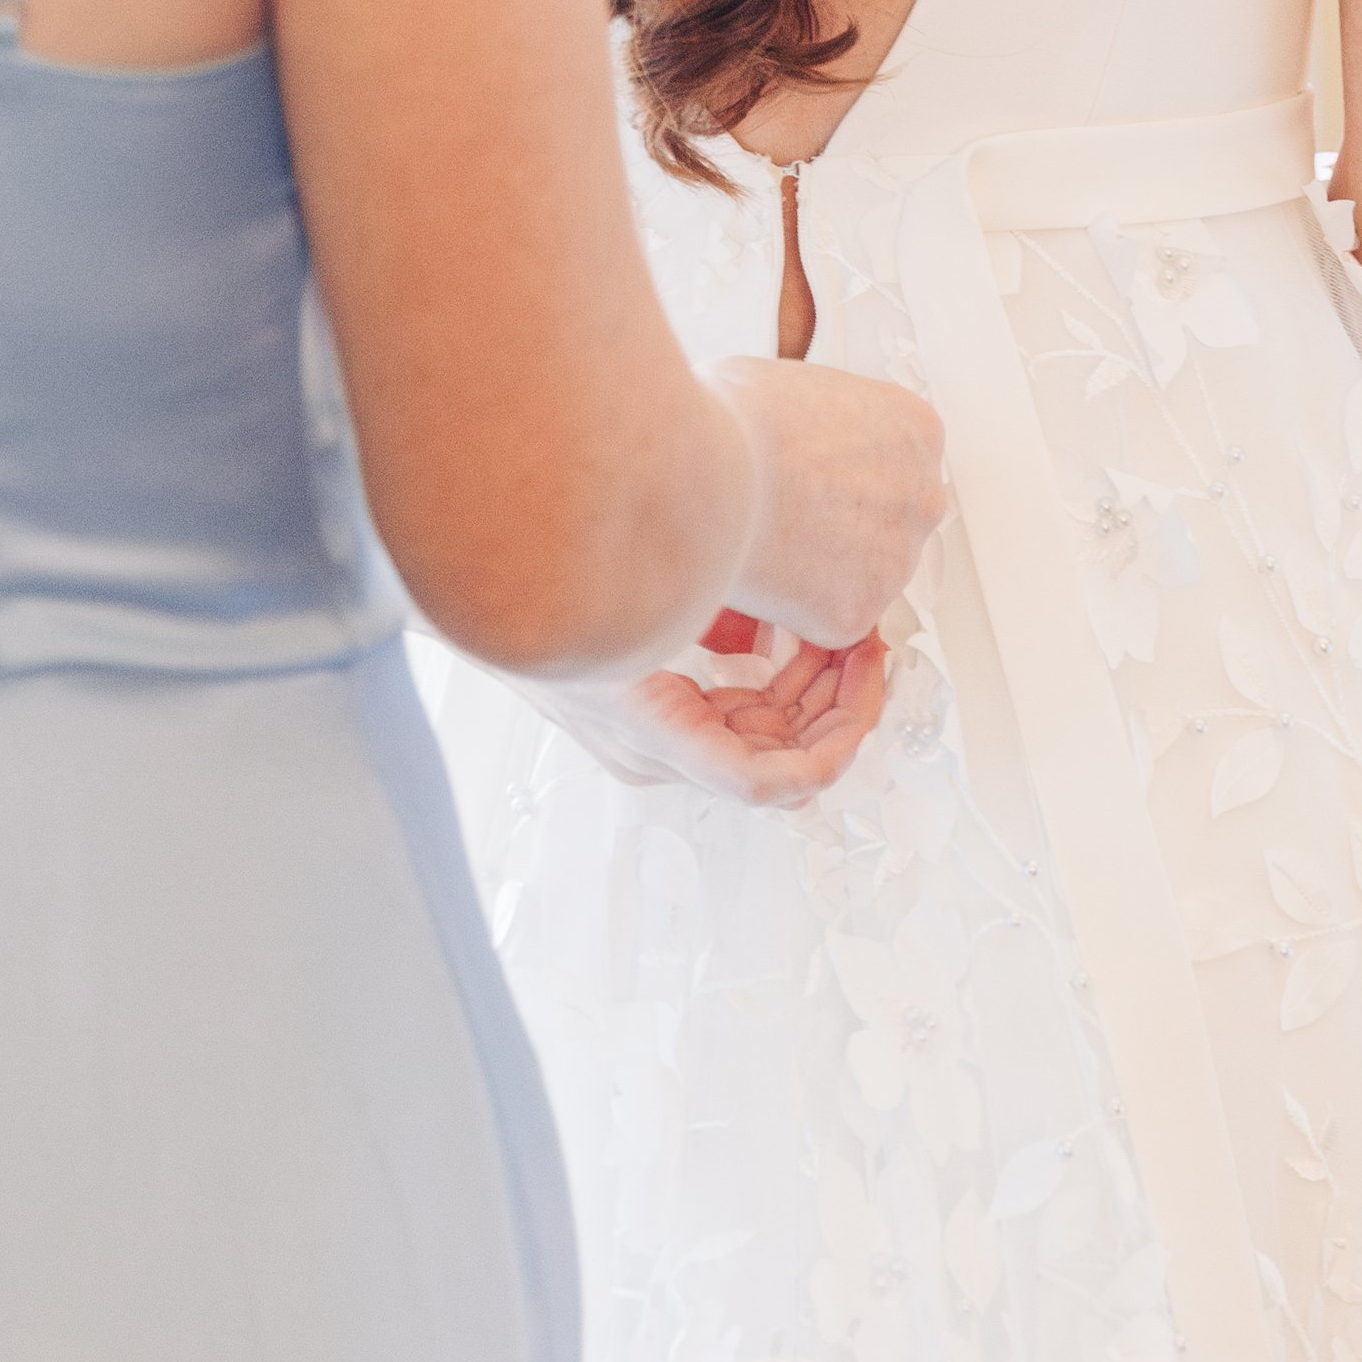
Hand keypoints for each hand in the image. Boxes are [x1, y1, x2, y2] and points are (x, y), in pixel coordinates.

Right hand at [528, 622, 891, 807]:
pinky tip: (797, 631)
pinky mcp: (657, 710)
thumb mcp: (645, 594)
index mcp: (653, 737)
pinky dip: (776, 676)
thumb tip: (782, 609)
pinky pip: (736, 709)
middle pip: (776, 760)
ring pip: (763, 735)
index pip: (762, 781)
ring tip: (844, 634)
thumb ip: (714, 606)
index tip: (867, 692)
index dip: (830, 747)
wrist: (490, 581)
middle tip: (871, 650)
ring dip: (812, 688)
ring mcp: (658, 735)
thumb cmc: (553, 587)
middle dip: (836, 707)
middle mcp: (659, 752)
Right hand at [709, 356, 947, 648]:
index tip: (821, 480)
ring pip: (864, 575)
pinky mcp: (858, 612)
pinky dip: (796, 607)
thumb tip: (791, 431)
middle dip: (848, 525)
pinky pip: (829, 617)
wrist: (708, 476)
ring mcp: (897, 561)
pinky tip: (762, 572)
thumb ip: (818, 419)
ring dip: (825, 569)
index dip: (850, 474)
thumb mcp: (796, 388)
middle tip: (795, 517)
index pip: (900, 463)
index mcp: (915, 431)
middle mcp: (921, 498)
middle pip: (893, 521)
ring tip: (766, 541)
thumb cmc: (738, 423)